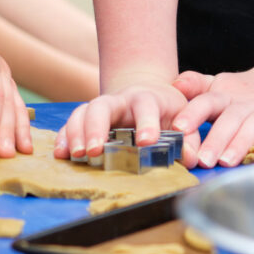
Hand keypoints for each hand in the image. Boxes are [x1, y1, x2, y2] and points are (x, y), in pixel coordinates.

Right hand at [59, 78, 191, 158]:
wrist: (147, 94)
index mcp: (147, 99)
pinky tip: (61, 154)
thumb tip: (193, 158)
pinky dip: (63, 137)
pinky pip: (70, 124)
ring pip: (83, 113)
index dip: (146, 123)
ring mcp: (101, 108)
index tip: (146, 142)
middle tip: (95, 151)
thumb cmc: (168, 112)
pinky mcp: (87, 119)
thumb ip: (190, 139)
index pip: (146, 106)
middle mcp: (120, 100)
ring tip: (77, 155)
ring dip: (76, 133)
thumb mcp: (184, 120)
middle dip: (97, 127)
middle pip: (103, 106)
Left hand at [171, 60, 253, 167]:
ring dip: (243, 143)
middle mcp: (248, 105)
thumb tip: (175, 84)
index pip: (207, 102)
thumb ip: (196, 86)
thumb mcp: (219, 85)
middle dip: (216, 139)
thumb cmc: (246, 92)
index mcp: (227, 97)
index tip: (180, 129)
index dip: (193, 114)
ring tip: (229, 161)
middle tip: (203, 159)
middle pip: (231, 119)